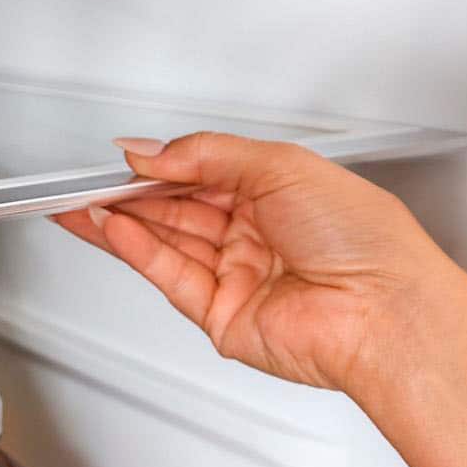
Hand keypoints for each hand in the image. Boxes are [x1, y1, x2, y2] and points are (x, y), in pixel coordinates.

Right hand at [58, 132, 466, 466]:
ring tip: (81, 203)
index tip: (123, 155)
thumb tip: (150, 151)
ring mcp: (238, 276)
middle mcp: (258, 234)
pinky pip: (170, 276)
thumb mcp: (281, 165)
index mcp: (280, 193)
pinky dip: (137, 250)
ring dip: (122, 221)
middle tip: (87, 181)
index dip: (161, 162)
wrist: (385, 312)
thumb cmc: (366, 241)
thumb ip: (206, 154)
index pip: (204, 173)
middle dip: (130, 193)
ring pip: (166, 242)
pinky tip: (112, 228)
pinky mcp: (221, 316)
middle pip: (178, 208)